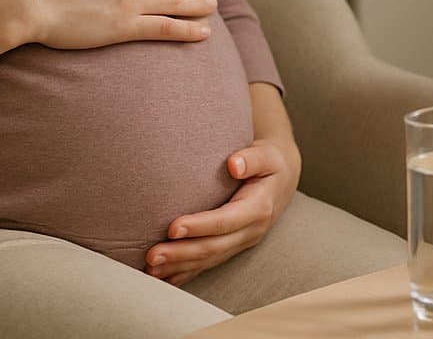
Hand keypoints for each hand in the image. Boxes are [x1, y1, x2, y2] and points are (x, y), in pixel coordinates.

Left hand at [146, 137, 301, 286]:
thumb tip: (234, 164)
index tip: (172, 228)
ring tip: (150, 270)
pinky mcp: (232, 248)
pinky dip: (185, 273)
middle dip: (181, 254)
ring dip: (179, 266)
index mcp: (258, 208)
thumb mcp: (267, 154)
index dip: (199, 226)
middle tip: (151, 256)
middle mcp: (251, 231)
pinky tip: (164, 278)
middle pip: (213, 247)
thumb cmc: (269, 162)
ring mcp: (241, 243)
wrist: (282, 180)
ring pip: (208, 260)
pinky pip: (208, 264)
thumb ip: (251, 158)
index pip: (225, 221)